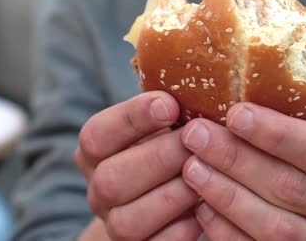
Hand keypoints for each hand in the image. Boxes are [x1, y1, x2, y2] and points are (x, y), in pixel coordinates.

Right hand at [75, 92, 201, 239]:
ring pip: (129, 219)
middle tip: (197, 141)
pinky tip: (209, 205)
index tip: (169, 105)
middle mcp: (99, 190)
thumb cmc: (170, 146)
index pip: (98, 134)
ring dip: (174, 194)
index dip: (132, 119)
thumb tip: (203, 79)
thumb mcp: (162, 123)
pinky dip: (185, 227)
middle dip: (160, 158)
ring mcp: (115, 224)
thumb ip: (170, 107)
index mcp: (96, 151)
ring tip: (208, 173)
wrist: (164, 198)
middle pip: (112, 179)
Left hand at [180, 103, 305, 239]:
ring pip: (272, 227)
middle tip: (194, 133)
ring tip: (190, 165)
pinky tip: (200, 205)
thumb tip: (256, 58)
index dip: (276, 134)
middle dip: (236, 159)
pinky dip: (225, 230)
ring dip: (225, 194)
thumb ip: (304, 108)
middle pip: (289, 188)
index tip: (234, 112)